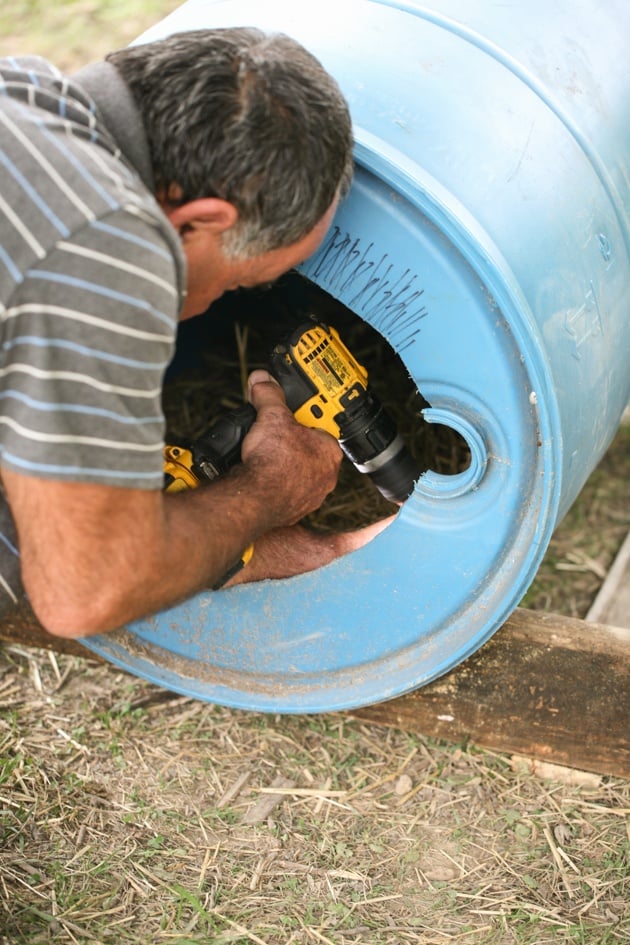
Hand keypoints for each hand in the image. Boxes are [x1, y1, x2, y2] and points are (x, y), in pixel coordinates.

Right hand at [239, 370, 341, 526]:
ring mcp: (309, 497)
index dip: (303, 420)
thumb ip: (268, 395)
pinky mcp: (291, 511)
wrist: (254, 499)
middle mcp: (325, 477)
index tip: (291, 417)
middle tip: (273, 435)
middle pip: (308, 452)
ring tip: (264, 454)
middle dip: (290, 443)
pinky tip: (260, 475)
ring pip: (297, 474)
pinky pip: (284, 492)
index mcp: (329, 452)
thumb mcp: (271, 416)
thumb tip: (263, 381)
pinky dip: (273, 484)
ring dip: (282, 465)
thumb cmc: (272, 462)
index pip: (321, 429)